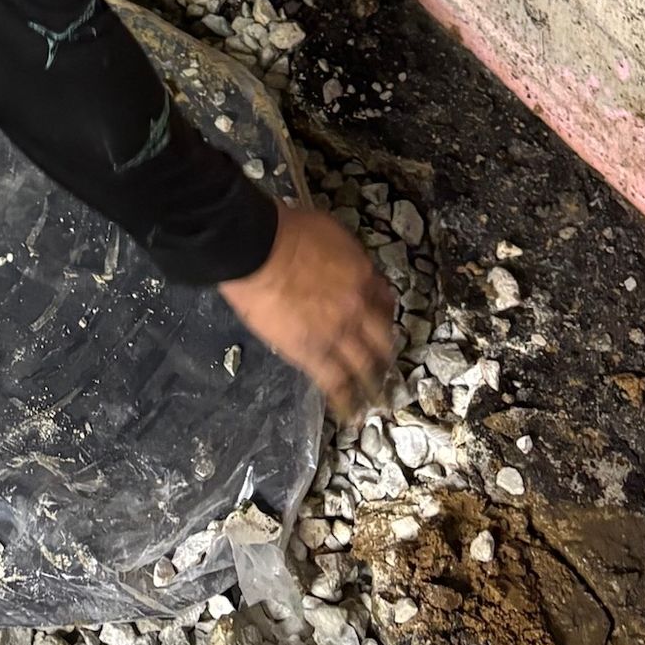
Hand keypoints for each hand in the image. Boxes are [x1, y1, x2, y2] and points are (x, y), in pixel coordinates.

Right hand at [219, 199, 396, 418]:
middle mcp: (358, 308)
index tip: (381, 322)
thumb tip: (338, 267)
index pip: (383, 300)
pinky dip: (345, 399)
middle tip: (385, 364)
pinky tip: (350, 413)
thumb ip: (342, 256)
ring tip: (376, 399)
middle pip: (381, 337)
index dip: (383, 314)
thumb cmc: (286, 231)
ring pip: (363, 365)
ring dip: (372, 384)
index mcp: (362, 275)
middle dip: (384, 353)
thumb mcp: (328, 232)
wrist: (259, 248)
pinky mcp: (312, 353)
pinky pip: (334, 381)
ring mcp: (337, 333)